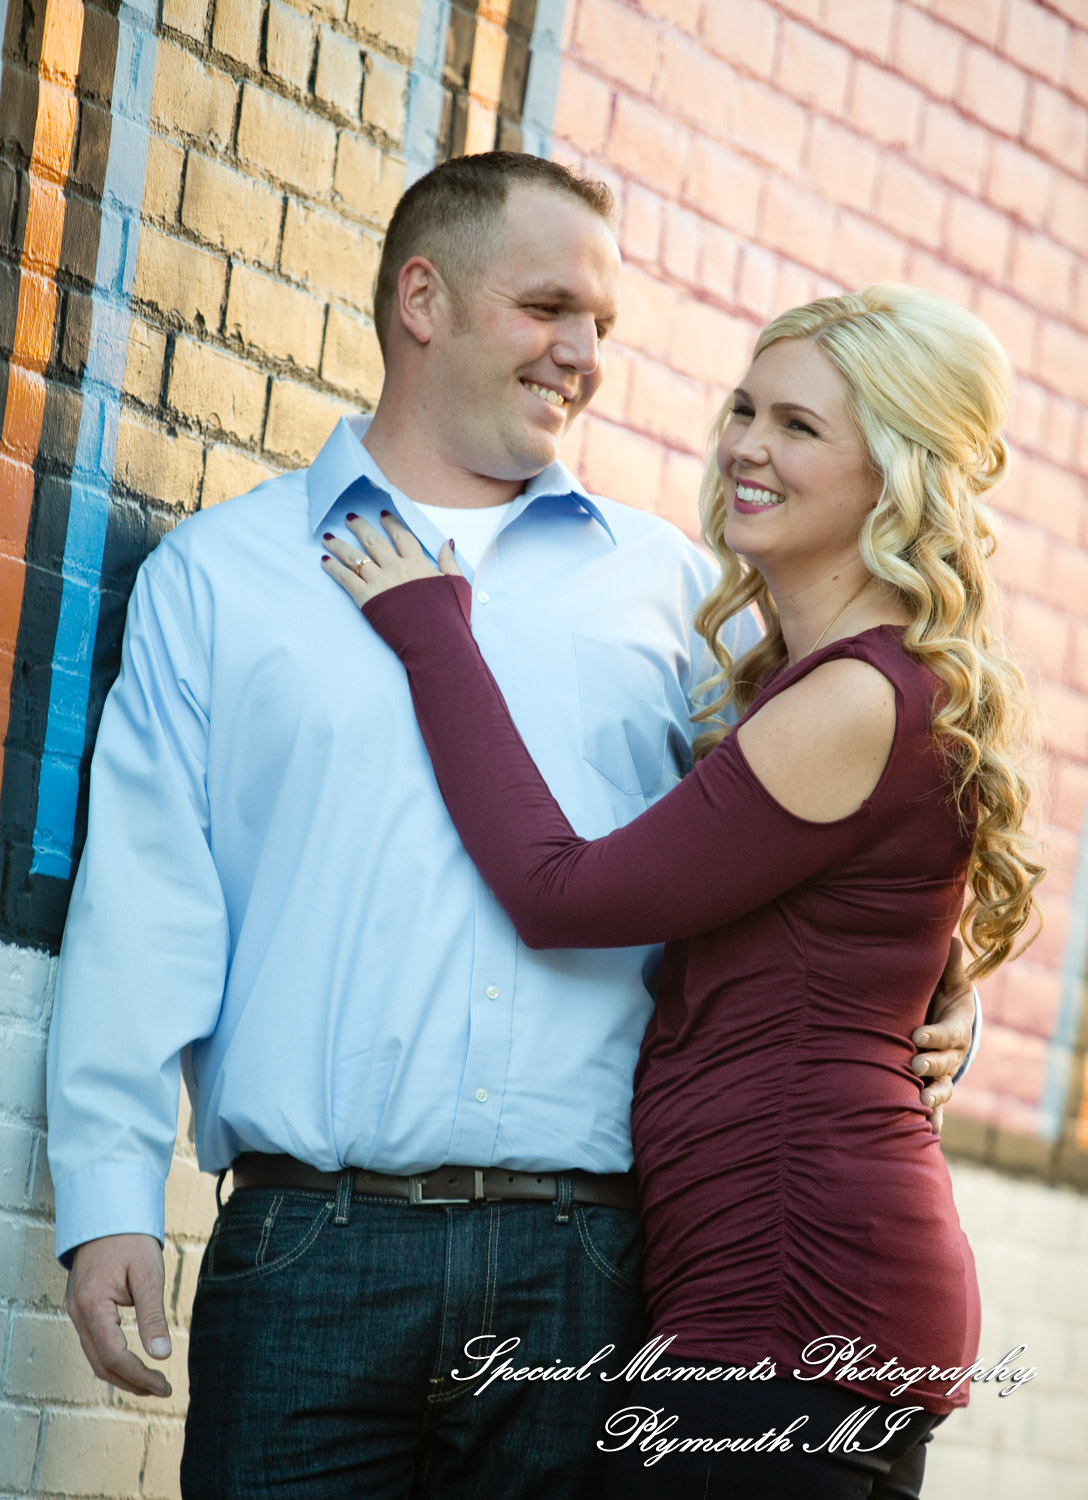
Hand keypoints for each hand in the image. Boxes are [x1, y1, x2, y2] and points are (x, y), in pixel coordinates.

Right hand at [66, 1233, 172, 1396]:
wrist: (108, 1213)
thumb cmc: (131, 1239)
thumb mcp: (148, 1274)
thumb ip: (153, 1316)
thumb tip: (162, 1355)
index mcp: (93, 1306)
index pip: (115, 1356)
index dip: (139, 1376)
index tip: (164, 1385)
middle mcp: (78, 1313)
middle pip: (101, 1364)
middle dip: (131, 1382)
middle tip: (161, 1389)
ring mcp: (76, 1312)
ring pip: (95, 1357)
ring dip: (122, 1374)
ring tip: (151, 1382)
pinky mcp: (82, 1308)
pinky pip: (94, 1343)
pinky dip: (113, 1358)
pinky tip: (134, 1362)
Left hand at [321, 511, 460, 605]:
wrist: (436, 640)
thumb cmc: (449, 617)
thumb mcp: (457, 585)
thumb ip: (449, 562)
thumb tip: (448, 542)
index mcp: (417, 564)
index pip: (401, 536)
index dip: (390, 523)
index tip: (382, 514)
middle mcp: (396, 568)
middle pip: (373, 541)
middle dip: (359, 527)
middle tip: (349, 518)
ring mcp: (380, 582)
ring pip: (355, 557)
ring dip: (339, 546)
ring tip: (328, 538)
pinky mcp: (367, 599)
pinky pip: (346, 579)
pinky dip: (334, 569)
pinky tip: (324, 561)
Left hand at [911, 937, 974, 1134]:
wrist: (945, 1021)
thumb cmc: (941, 996)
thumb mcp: (948, 981)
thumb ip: (949, 967)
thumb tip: (952, 941)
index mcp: (957, 1027)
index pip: (948, 1033)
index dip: (935, 1036)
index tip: (917, 1036)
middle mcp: (954, 1054)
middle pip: (945, 1063)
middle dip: (931, 1065)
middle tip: (915, 1064)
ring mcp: (944, 1073)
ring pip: (942, 1087)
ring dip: (933, 1096)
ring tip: (921, 1102)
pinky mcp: (934, 1086)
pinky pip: (937, 1108)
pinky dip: (932, 1121)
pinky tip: (926, 1132)